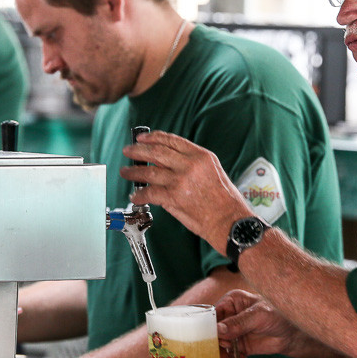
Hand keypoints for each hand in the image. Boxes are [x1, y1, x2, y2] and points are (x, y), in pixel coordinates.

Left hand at [121, 131, 252, 252]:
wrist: (230, 220)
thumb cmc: (224, 201)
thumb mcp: (213, 172)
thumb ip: (190, 165)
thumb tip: (166, 165)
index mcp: (201, 156)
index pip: (172, 140)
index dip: (153, 137)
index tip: (142, 137)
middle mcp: (190, 165)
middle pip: (156, 151)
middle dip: (138, 150)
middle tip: (128, 151)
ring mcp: (181, 180)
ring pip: (149, 171)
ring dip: (134, 171)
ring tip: (126, 172)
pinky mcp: (174, 197)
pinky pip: (149, 193)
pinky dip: (139, 195)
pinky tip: (135, 196)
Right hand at [215, 289, 333, 357]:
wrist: (294, 331)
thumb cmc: (280, 313)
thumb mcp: (259, 316)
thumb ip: (239, 323)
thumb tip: (217, 329)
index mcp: (231, 302)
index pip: (213, 317)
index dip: (211, 332)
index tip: (217, 345)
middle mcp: (229, 317)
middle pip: (215, 336)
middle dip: (220, 353)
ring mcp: (234, 333)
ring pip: (223, 350)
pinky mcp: (241, 347)